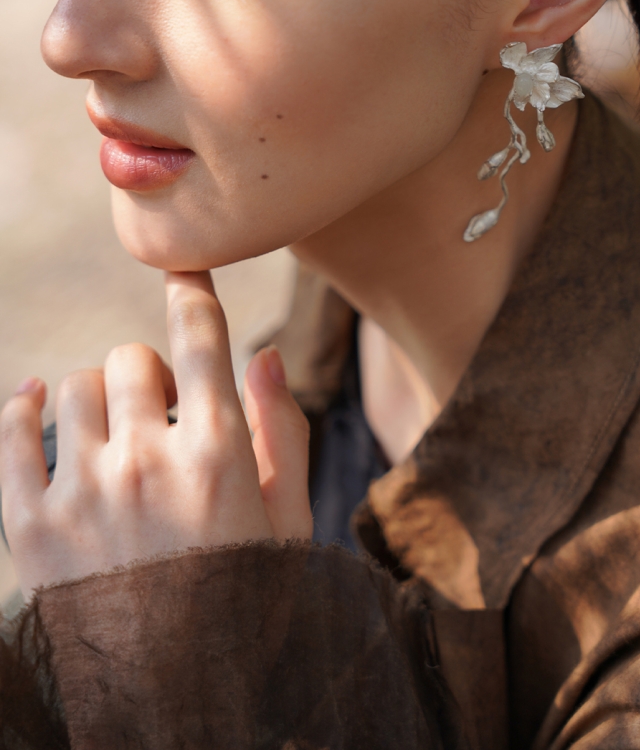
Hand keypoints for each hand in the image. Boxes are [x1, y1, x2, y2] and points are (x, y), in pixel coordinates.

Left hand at [0, 272, 312, 597]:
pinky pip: (11, 433)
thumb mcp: (288, 519)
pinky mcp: (29, 528)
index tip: (184, 267)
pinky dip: (22, 406)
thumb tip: (265, 355)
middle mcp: (147, 462)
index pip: (200, 336)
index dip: (192, 288)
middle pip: (132, 358)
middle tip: (162, 412)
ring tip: (115, 438)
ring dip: (101, 398)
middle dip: (151, 373)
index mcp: (219, 454)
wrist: (182, 695)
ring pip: (76, 387)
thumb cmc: (247, 598)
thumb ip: (280, 430)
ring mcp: (82, 494)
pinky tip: (35, 399)